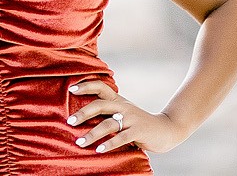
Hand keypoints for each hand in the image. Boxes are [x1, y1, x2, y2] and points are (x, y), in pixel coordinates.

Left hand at [66, 80, 188, 153]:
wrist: (166, 129)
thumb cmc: (138, 122)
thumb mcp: (123, 112)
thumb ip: (107, 111)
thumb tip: (81, 115)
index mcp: (118, 100)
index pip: (100, 86)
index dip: (86, 86)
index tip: (71, 89)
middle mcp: (123, 106)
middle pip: (99, 105)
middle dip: (83, 113)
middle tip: (69, 122)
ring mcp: (131, 118)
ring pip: (108, 124)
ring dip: (92, 134)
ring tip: (80, 143)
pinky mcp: (138, 131)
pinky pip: (121, 138)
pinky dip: (109, 144)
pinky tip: (99, 150)